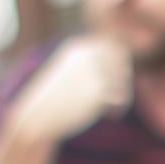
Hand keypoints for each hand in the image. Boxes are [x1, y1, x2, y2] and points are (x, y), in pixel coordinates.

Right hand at [5, 34, 132, 143]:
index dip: (121, 63)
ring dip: (123, 93)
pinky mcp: (97, 90)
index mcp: (79, 49)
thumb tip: (125, 68)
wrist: (39, 115)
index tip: (119, 81)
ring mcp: (93, 71)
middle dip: (124, 77)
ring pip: (123, 79)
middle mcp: (87, 56)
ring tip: (115, 108)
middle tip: (118, 95)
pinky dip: (119, 107)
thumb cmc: (55, 98)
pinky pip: (119, 96)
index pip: (113, 48)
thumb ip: (93, 68)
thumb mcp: (72, 76)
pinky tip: (111, 116)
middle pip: (122, 60)